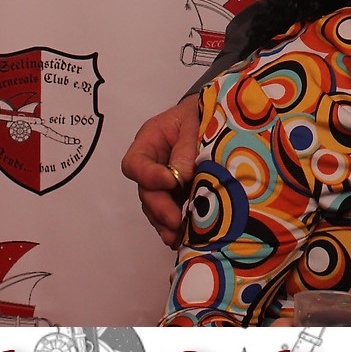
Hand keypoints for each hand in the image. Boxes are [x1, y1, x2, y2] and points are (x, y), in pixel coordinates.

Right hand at [121, 96, 197, 248]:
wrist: (215, 115)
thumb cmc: (202, 112)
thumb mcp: (195, 122)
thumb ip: (186, 147)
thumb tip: (181, 175)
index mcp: (150, 140)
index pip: (135, 163)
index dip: (149, 176)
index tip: (170, 182)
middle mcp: (152, 164)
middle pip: (146, 191)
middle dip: (159, 207)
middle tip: (175, 220)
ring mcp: (163, 181)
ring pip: (155, 206)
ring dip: (165, 222)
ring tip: (177, 237)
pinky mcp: (177, 194)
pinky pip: (169, 212)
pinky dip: (174, 226)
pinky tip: (182, 238)